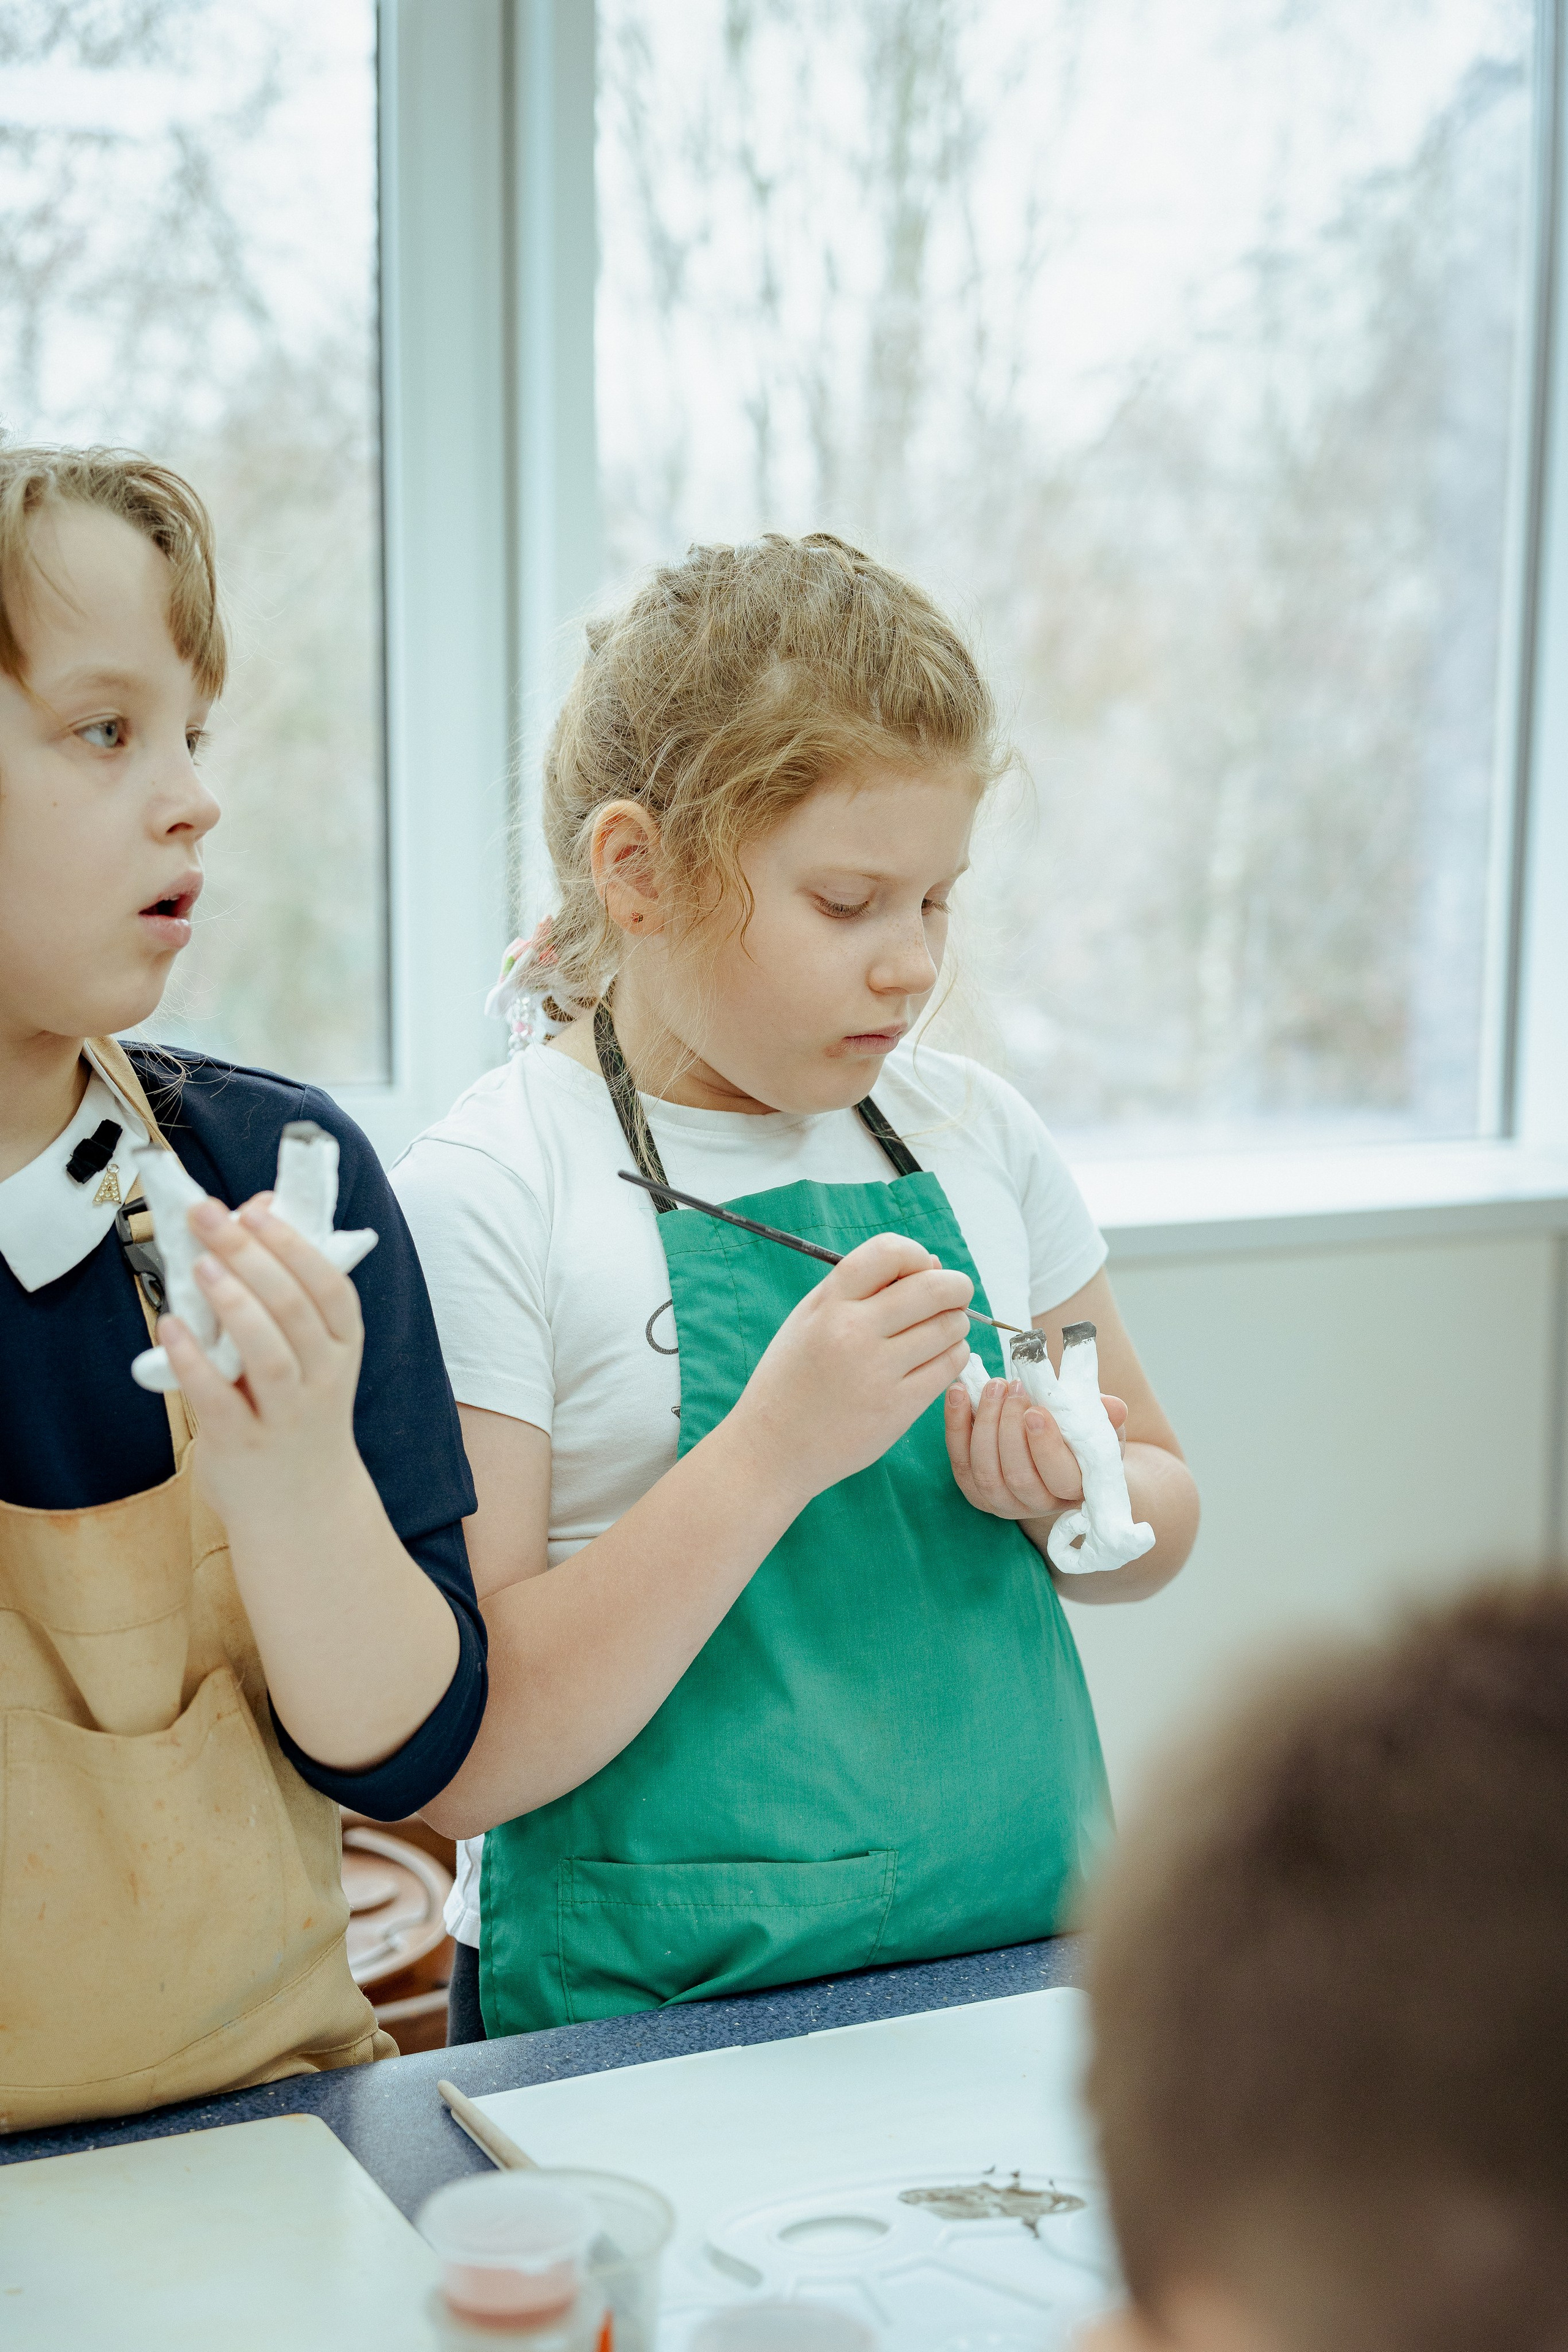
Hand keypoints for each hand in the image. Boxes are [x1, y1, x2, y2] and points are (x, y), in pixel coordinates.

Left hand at [158, 1191, 368, 1531]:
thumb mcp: (310, 1352)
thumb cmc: (297, 1412)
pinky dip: (194, 1362)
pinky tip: (171, 1327)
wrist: (302, 1505)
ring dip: (235, 1305)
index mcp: (340, 1346)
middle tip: (210, 1218)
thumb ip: (285, 1285)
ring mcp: (285, 1415)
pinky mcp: (243, 1445)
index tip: (257, 1209)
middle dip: (253, 1257)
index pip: (329, 1288)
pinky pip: (219, 1399)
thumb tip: (258, 1207)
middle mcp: (322, 1378)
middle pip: (294, 1310)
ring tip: (202, 1266)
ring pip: (269, 1354)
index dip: (295, 1245)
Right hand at [731, 1232, 974, 1503]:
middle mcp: (854, 1334)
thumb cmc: (792, 1378)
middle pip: (933, 1289)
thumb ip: (862, 1287)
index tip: (921, 1268)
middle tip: (955, 1295)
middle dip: (955, 1287)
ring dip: (955, 1322)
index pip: (890, 1252)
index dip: (916, 1253)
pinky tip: (938, 1356)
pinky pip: (950, 1365)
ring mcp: (879, 1373)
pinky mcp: (899, 1408)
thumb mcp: (809, 1318)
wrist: (774, 1449)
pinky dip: (953, 1354)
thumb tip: (931, 1264)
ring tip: (940, 1330)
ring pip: (949, 1327)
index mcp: (829, 1305)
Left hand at [946, 1374, 1128, 1522]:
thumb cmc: (1081, 1437)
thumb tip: (1114, 1408)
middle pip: (1017, 1475)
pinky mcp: (974, 1490)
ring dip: (985, 1423)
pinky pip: (959, 1461)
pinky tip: (959, 1391)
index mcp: (1075, 1490)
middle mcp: (1037, 1504)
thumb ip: (1105, 1417)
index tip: (1035, 1411)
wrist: (1053, 1452)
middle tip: (1013, 1387)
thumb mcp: (1100, 1426)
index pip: (1060, 1477)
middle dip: (1010, 1427)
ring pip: (985, 1470)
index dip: (1045, 1447)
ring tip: (993, 1386)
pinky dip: (956, 1424)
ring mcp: (1001, 1502)